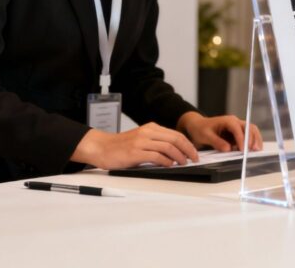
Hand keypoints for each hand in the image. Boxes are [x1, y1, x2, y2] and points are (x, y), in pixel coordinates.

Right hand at [71, 122, 199, 168]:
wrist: (100, 147)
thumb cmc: (120, 147)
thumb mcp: (141, 139)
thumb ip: (155, 143)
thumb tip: (175, 154)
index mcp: (151, 128)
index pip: (175, 134)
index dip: (188, 144)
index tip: (194, 153)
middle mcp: (147, 132)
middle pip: (175, 139)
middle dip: (188, 150)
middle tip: (194, 159)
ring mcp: (141, 142)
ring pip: (168, 147)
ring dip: (179, 156)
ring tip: (183, 163)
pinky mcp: (135, 152)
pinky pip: (156, 156)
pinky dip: (166, 161)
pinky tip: (170, 165)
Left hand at [177, 112, 263, 152]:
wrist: (198, 126)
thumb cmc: (201, 129)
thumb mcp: (205, 136)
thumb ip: (216, 142)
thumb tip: (228, 149)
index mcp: (227, 120)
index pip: (238, 129)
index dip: (242, 139)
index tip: (243, 150)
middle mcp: (235, 122)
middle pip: (249, 127)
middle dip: (253, 139)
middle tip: (254, 151)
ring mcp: (238, 127)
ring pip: (251, 130)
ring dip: (255, 140)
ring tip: (257, 151)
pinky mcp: (238, 134)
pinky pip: (249, 136)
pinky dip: (253, 142)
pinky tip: (253, 150)